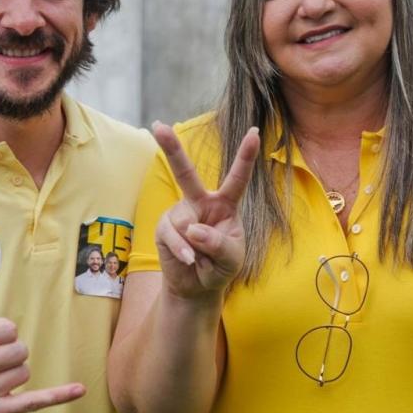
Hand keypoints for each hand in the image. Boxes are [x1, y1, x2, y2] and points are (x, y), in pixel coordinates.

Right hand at [152, 121, 259, 298]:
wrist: (198, 286)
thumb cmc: (220, 266)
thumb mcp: (232, 258)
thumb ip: (219, 243)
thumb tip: (193, 228)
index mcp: (225, 204)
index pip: (237, 178)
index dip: (246, 156)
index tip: (255, 132)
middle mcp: (200, 202)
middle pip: (185, 173)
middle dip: (171, 148)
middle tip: (157, 126)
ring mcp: (180, 213)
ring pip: (186, 222)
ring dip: (198, 247)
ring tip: (201, 258)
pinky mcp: (164, 228)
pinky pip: (173, 236)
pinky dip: (183, 251)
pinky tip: (189, 260)